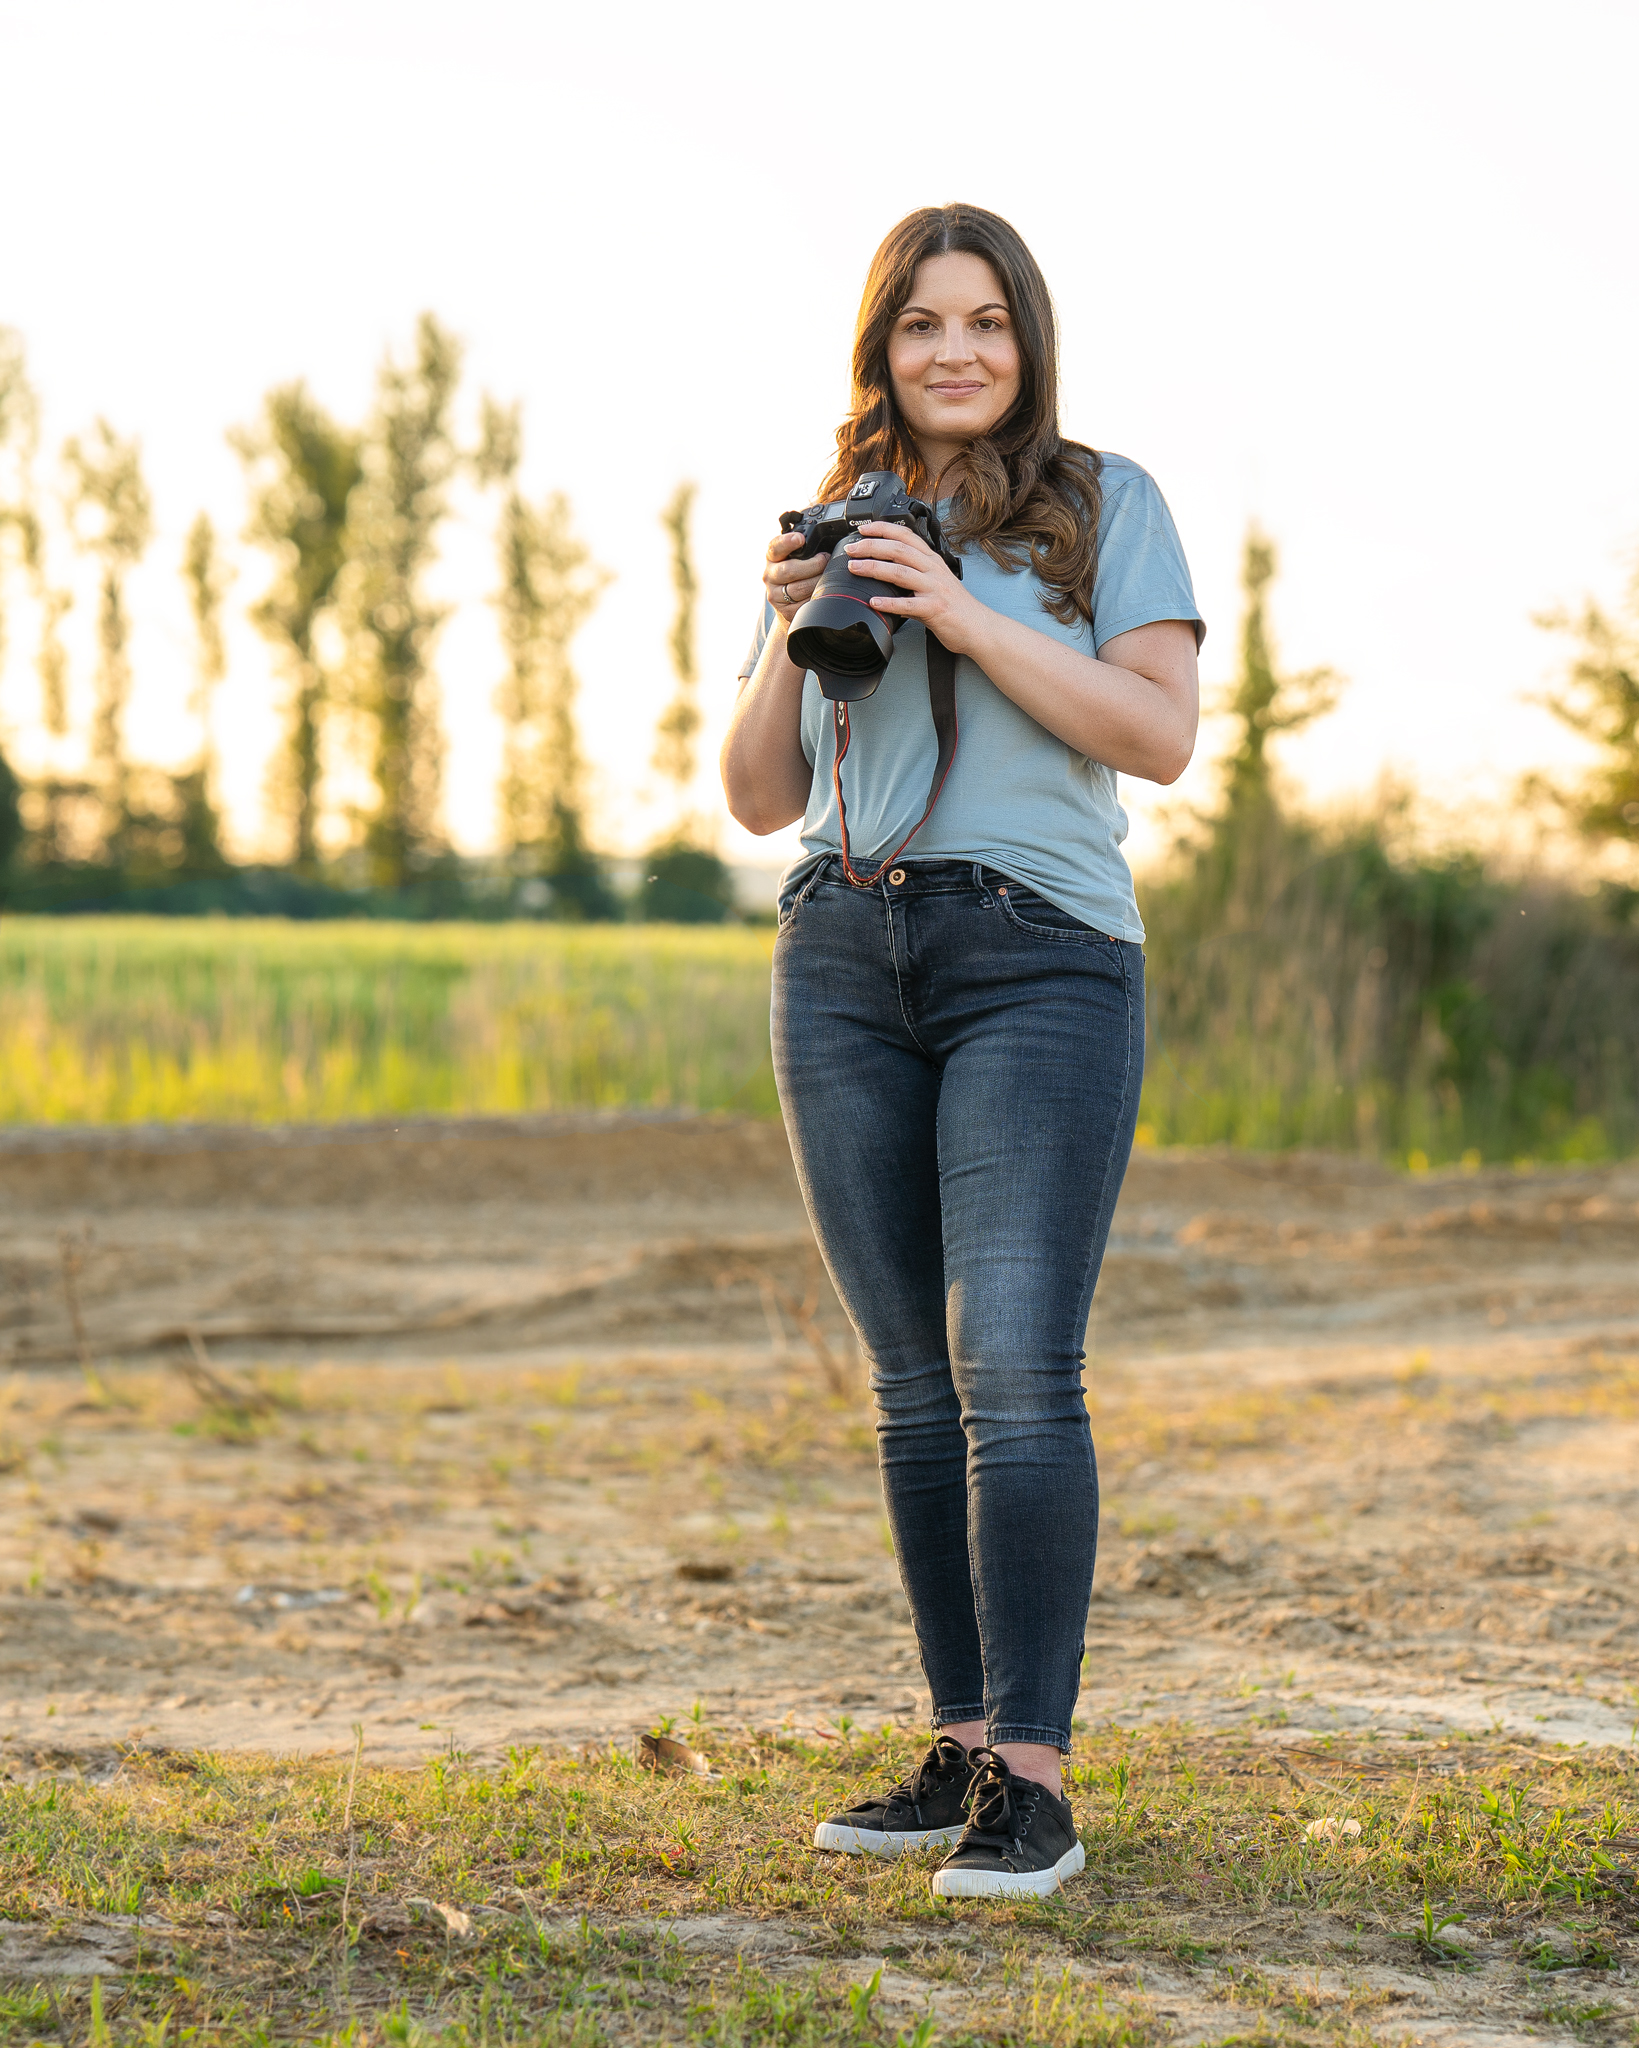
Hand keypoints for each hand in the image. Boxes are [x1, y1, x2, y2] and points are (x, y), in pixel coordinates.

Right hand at [763, 528, 827, 625]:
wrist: (788, 605)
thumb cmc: (797, 574)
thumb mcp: (795, 557)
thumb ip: (803, 547)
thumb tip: (827, 535)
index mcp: (772, 558)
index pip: (775, 547)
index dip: (787, 542)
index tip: (801, 538)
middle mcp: (770, 575)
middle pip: (789, 570)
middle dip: (813, 565)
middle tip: (825, 559)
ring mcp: (775, 595)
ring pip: (799, 589)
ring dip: (817, 581)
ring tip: (828, 576)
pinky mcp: (785, 611)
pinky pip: (804, 604)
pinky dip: (816, 597)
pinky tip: (822, 592)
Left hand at [844, 521, 982, 652]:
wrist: (978, 627)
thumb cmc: (955, 607)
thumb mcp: (935, 582)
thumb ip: (913, 574)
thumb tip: (886, 573)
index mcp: (932, 560)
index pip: (906, 535)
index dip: (883, 529)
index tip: (863, 529)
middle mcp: (933, 569)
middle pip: (898, 550)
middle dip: (871, 547)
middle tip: (851, 550)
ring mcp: (934, 588)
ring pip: (900, 572)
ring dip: (874, 568)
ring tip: (855, 569)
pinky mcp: (935, 609)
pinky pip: (908, 604)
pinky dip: (889, 602)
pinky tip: (874, 602)